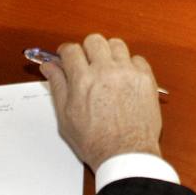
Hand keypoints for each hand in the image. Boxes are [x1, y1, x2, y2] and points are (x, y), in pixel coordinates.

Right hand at [41, 34, 161, 170]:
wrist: (126, 154)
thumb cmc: (96, 142)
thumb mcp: (66, 117)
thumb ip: (57, 86)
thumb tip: (49, 67)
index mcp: (83, 80)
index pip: (71, 50)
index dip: (66, 52)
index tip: (66, 57)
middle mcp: (106, 71)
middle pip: (94, 40)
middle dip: (87, 50)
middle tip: (87, 64)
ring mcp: (128, 73)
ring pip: (116, 45)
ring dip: (109, 54)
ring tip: (107, 71)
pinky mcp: (145, 78)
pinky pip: (137, 58)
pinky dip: (130, 65)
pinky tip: (125, 80)